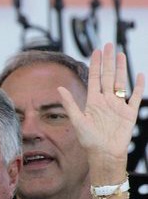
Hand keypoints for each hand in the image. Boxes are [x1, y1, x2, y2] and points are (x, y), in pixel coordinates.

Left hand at [58, 42, 144, 168]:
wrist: (104, 154)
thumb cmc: (89, 141)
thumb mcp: (77, 121)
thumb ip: (70, 104)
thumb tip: (59, 88)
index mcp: (93, 102)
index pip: (94, 78)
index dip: (95, 64)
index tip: (96, 50)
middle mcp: (106, 101)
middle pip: (107, 76)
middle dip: (108, 61)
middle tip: (109, 45)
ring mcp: (118, 106)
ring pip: (120, 82)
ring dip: (121, 68)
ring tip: (121, 54)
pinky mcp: (129, 113)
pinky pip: (135, 97)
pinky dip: (138, 86)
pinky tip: (138, 75)